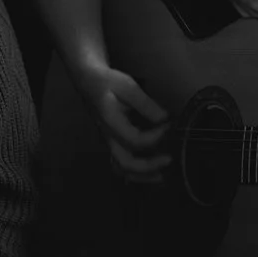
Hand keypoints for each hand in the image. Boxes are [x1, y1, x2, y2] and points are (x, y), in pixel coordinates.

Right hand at [74, 62, 169, 176]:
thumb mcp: (127, 86)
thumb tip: (164, 118)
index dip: (154, 137)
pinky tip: (152, 171)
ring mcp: (109, 142)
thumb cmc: (108, 82)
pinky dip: (136, 172)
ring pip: (121, 169)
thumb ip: (145, 103)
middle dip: (149, 167)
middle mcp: (109, 137)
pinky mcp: (113, 142)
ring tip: (162, 175)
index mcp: (111, 123)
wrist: (88, 80)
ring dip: (142, 175)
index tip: (168, 125)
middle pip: (125, 163)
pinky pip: (121, 164)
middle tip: (169, 160)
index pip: (134, 140)